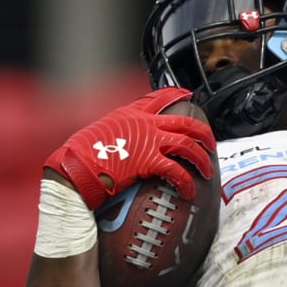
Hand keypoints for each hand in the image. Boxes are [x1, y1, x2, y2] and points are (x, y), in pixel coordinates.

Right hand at [45, 88, 215, 209]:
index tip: (188, 95)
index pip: (159, 97)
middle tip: (211, 144)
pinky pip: (177, 172)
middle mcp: (144, 124)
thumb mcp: (103, 130)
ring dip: (202, 160)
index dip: (177, 94)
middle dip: (204, 134)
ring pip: (188, 146)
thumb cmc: (82, 152)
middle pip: (186, 123)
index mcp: (132, 113)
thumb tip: (128, 137)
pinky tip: (189, 191)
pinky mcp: (149, 162)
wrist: (76, 165)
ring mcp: (149, 141)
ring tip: (207, 172)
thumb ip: (121, 129)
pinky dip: (187, 183)